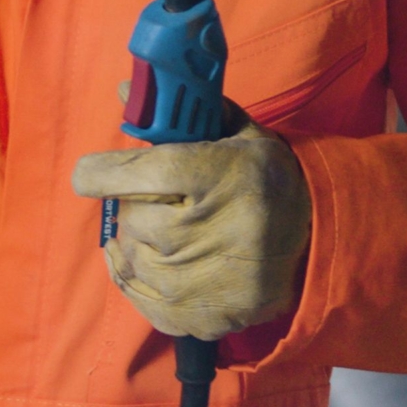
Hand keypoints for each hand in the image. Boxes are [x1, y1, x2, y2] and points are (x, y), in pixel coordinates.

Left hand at [71, 119, 312, 341]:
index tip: (89, 173)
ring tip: (168, 230)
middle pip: (133, 217)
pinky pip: (137, 294)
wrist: (317, 241)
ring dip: (138, 241)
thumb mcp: (232, 133)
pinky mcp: (200, 318)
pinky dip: (135, 274)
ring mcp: (204, 283)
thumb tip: (126, 88)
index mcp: (220, 175)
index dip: (105, 173)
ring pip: (132, 256)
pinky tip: (153, 258)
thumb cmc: (264, 178)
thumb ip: (178, 113)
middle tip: (160, 200)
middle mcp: (210, 232)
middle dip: (135, 205)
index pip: (144, 171)